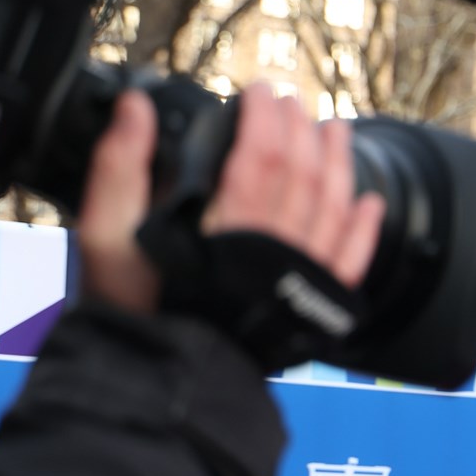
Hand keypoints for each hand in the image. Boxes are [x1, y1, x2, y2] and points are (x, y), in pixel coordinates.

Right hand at [78, 85, 384, 314]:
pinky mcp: (315, 305)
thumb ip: (119, 169)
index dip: (262, 118)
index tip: (259, 91)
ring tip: (336, 131)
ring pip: (333, 208)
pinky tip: (370, 203)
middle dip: (300, 131)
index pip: (258, 156)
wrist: (163, 384)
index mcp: (226, 231)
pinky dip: (364, 228)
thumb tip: (135, 107)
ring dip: (338, 164)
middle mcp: (274, 251)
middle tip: (294, 102)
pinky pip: (351, 259)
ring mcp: (301, 279)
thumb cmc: (133, 313)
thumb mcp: (106, 239)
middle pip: (301, 176)